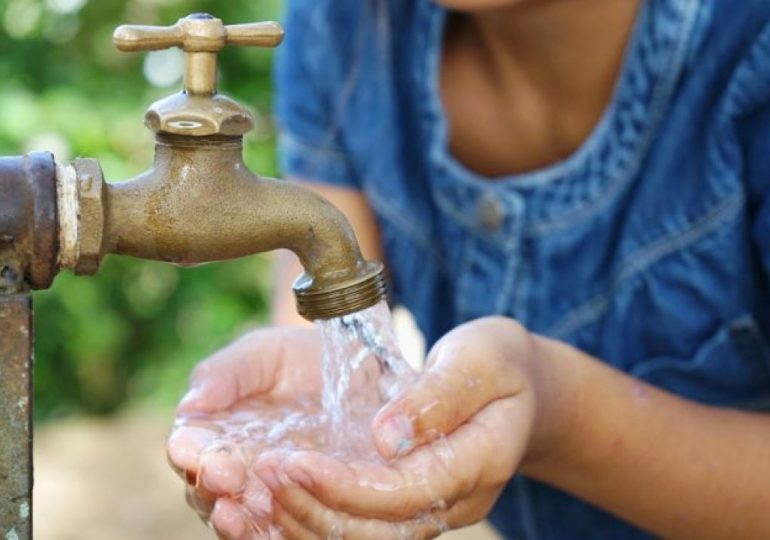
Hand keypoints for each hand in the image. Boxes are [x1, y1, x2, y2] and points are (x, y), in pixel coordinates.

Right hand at [166, 326, 323, 537]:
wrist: (355, 371)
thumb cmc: (298, 359)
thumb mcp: (264, 354)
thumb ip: (226, 373)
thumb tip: (190, 405)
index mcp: (213, 432)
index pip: (189, 449)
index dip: (190, 452)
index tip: (196, 451)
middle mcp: (233, 470)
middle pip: (208, 490)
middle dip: (211, 487)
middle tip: (224, 479)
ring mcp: (267, 494)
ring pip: (240, 518)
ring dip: (236, 522)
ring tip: (236, 514)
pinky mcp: (303, 509)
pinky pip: (281, 532)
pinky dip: (273, 535)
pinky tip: (276, 531)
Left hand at [253, 317, 553, 538]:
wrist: (521, 389)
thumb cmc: (499, 363)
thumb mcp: (479, 360)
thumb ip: (437, 397)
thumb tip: (386, 437)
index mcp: (478, 463)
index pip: (404, 493)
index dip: (345, 486)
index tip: (293, 462)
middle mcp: (456, 500)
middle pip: (378, 530)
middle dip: (313, 508)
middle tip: (262, 473)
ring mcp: (435, 509)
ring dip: (308, 520)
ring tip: (260, 488)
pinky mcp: (412, 506)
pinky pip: (362, 529)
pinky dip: (317, 519)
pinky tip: (279, 501)